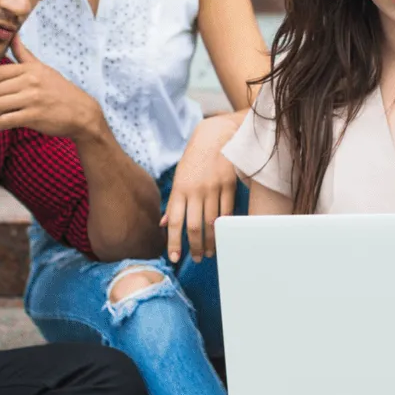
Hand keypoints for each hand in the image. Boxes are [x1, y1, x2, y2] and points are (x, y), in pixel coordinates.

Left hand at [0, 35, 99, 139]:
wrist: (82, 113)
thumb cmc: (61, 91)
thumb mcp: (44, 69)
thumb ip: (24, 54)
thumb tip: (13, 35)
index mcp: (32, 69)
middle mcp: (31, 81)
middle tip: (0, 108)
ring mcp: (33, 99)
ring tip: (1, 116)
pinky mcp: (34, 116)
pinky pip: (4, 121)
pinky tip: (5, 125)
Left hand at [162, 115, 239, 263]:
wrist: (216, 135)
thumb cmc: (195, 158)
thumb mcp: (179, 177)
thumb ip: (173, 202)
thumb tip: (164, 224)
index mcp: (180, 189)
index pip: (175, 222)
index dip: (174, 242)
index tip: (175, 258)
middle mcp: (196, 190)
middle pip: (194, 226)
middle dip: (195, 247)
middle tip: (197, 259)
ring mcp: (214, 188)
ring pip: (212, 223)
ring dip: (212, 241)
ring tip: (211, 252)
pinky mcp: (229, 185)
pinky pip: (227, 211)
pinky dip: (225, 226)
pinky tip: (224, 235)